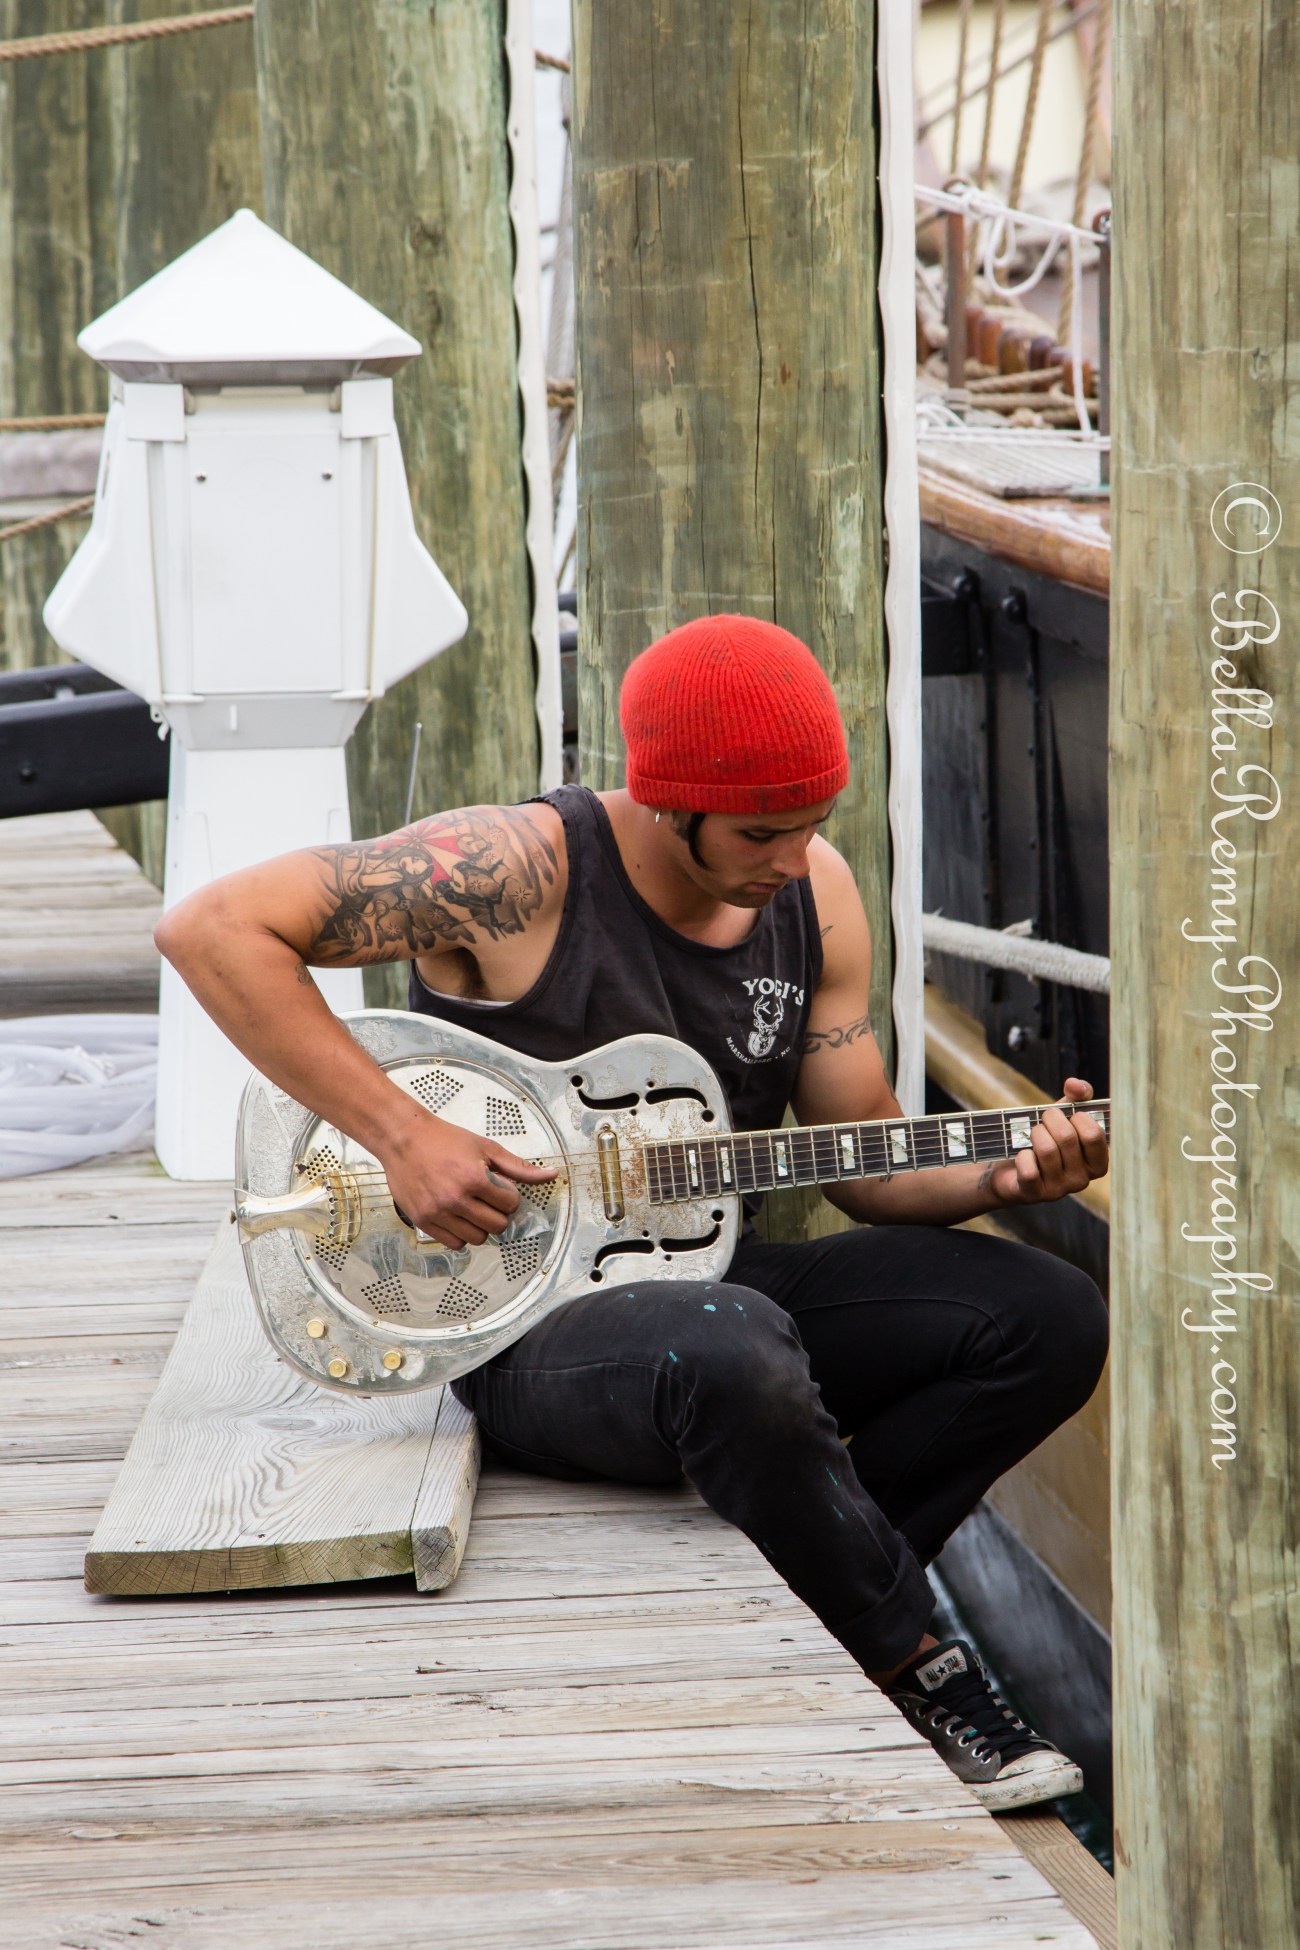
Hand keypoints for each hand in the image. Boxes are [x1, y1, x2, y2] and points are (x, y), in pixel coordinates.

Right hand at [378, 1112, 556, 1250]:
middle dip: (498, 1213)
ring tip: (472, 1207)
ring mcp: (438, 1213)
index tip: (498, 1187)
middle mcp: (456, 1199)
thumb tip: (552, 1175)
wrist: (404, 1139)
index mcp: (474, 1179)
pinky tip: (458, 1216)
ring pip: (477, 1239)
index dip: (508, 1196)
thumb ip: (519, 1167)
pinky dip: (461, 1234)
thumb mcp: (486, 1148)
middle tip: (487, 1199)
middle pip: (497, 1226)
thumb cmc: (445, 1140)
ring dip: (480, 1226)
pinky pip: (455, 1243)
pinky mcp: (423, 1222)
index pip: (510, 1205)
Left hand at [986, 1077, 1108, 1207]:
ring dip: (1034, 1134)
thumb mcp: (1065, 1115)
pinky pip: (1029, 1168)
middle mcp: (1082, 1180)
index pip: (1094, 1135)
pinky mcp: (1034, 1194)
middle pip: (1067, 1138)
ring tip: (1032, 1135)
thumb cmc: (1045, 1138)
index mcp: (1096, 1163)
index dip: (1078, 1117)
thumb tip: (1074, 1084)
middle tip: (1043, 1120)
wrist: (1010, 1165)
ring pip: (1046, 1150)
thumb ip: (1078, 1096)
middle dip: (1050, 1120)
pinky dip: (1022, 1155)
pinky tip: (1023, 1155)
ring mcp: (1059, 1190)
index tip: (1069, 1116)